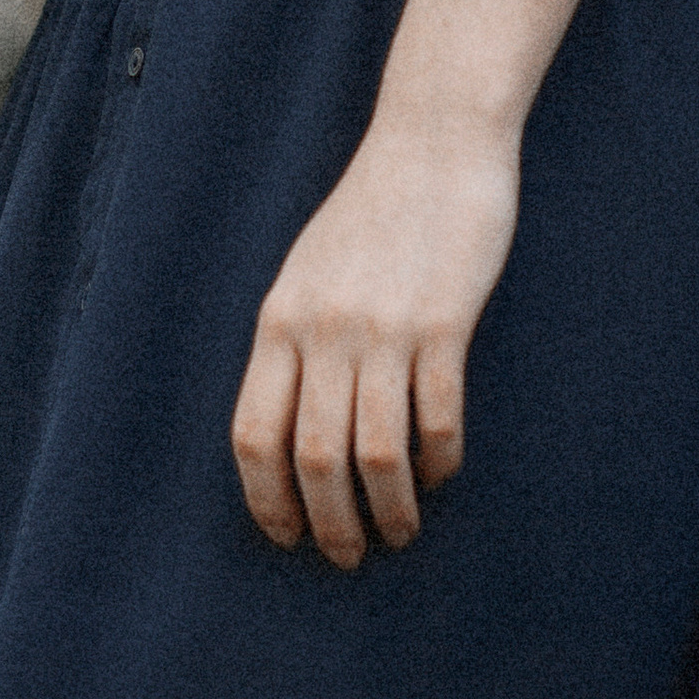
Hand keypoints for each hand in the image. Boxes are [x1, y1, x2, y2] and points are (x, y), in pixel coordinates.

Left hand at [231, 120, 520, 568]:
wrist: (434, 142)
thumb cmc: (372, 210)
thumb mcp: (309, 271)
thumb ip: (295, 339)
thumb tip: (291, 425)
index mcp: (280, 320)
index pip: (254, 434)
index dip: (266, 498)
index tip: (285, 537)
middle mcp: (323, 330)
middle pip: (313, 457)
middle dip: (327, 523)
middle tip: (347, 556)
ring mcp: (384, 328)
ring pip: (374, 452)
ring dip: (388, 508)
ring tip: (399, 532)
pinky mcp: (444, 323)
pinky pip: (437, 416)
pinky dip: (438, 460)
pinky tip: (443, 473)